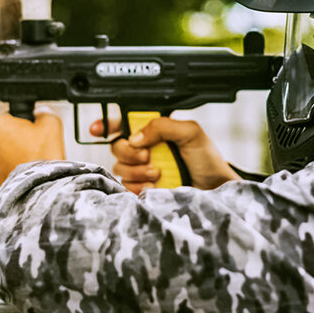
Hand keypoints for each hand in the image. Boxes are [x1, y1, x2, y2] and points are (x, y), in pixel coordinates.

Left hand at [0, 110, 64, 193]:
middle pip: (1, 136)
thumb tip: (39, 113)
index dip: (24, 126)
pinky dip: (6, 172)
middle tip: (31, 150)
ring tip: (26, 164)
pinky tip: (20, 175)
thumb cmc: (42, 156)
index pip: (9, 118)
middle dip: (13, 141)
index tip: (33, 136)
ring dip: (8, 157)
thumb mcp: (51, 124)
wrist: (37, 189)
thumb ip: (43, 112)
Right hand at [90, 116, 239, 193]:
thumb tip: (135, 136)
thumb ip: (162, 126)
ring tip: (158, 172)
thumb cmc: (207, 159)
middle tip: (148, 155)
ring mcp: (142, 170)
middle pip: (117, 145)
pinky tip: (154, 186)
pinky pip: (126, 186)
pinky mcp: (142, 188)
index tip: (98, 129)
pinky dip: (138, 186)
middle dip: (129, 151)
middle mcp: (145, 148)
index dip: (107, 124)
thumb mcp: (190, 132)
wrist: (215, 189)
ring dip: (137, 170)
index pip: (124, 123)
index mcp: (154, 131)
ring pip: (120, 167)